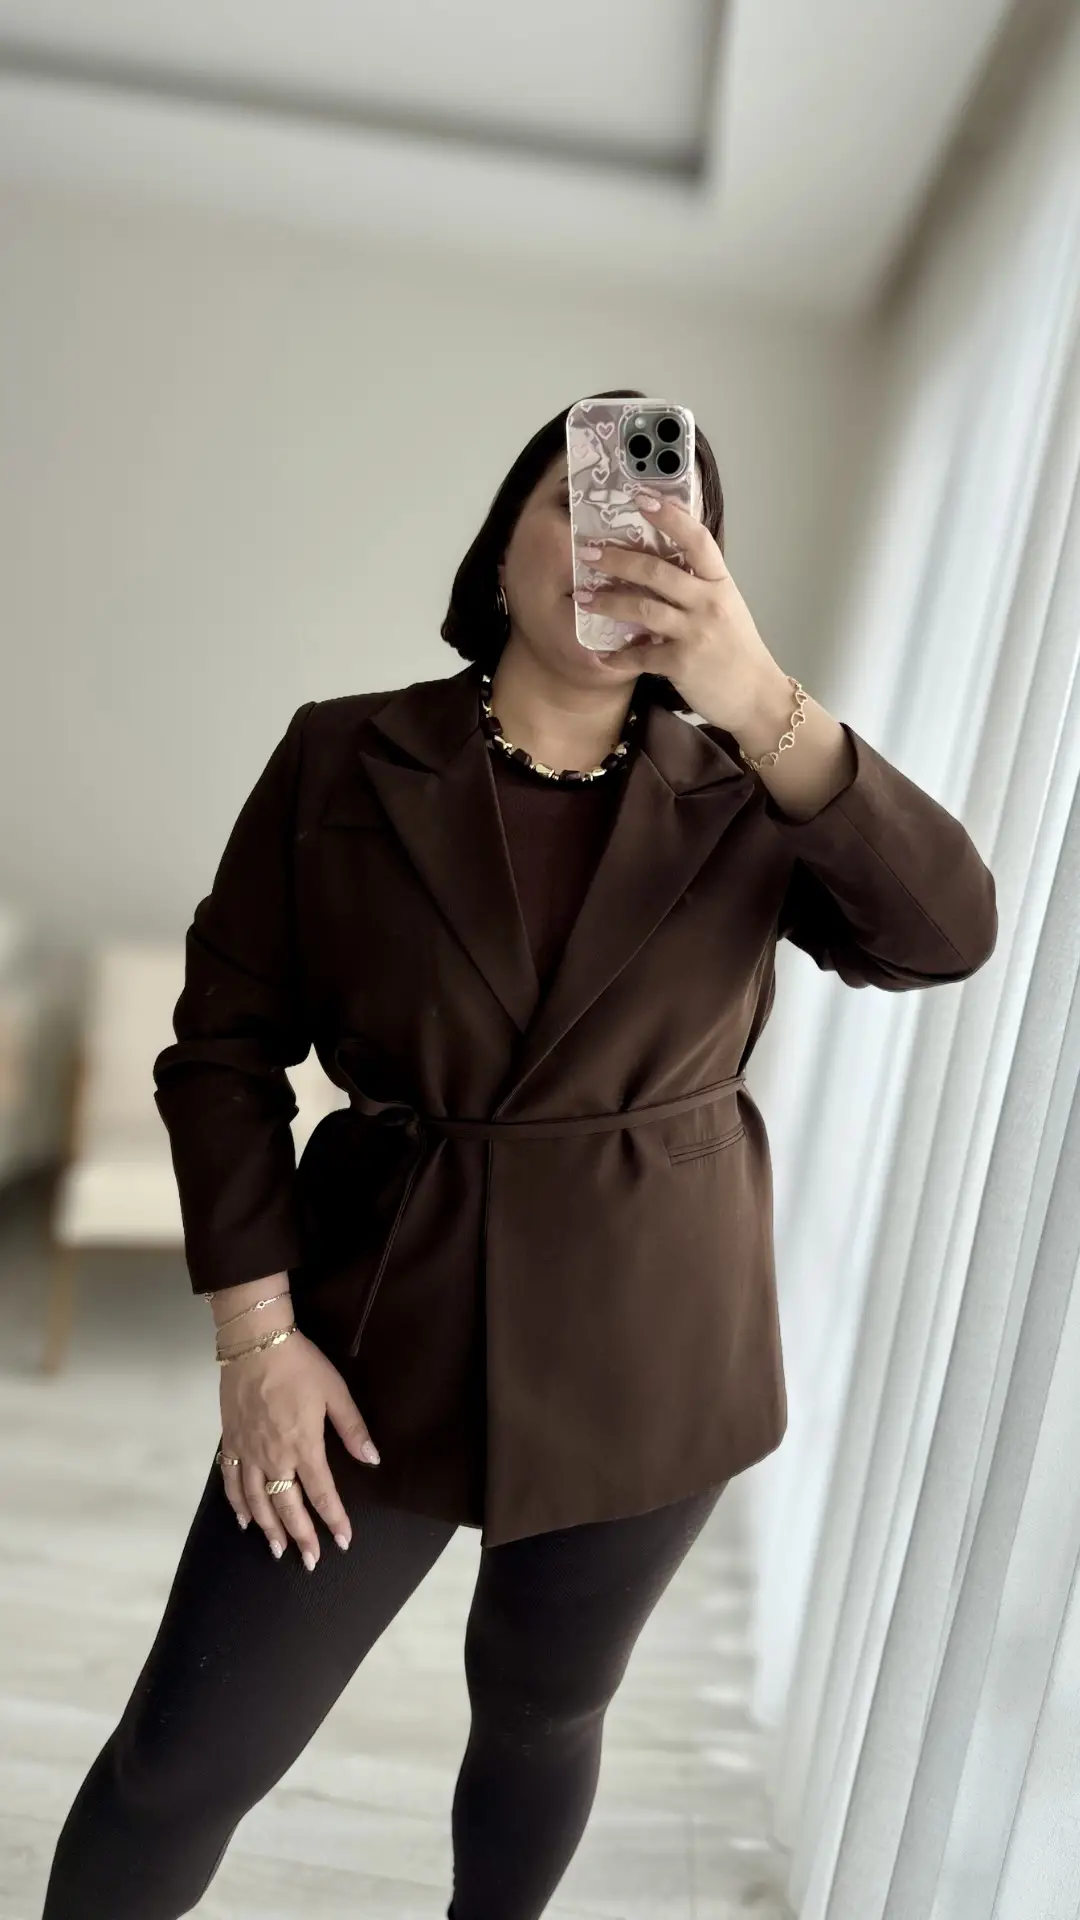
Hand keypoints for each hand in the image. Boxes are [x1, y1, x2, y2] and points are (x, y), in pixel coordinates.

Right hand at [218, 1330, 379, 1568]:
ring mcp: (248, 1451)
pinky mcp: (231, 1441)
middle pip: (288, 1506)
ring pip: (257, 1501)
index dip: (334, 1519)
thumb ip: (353, 1429)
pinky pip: (230, 1481)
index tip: (343, 1541)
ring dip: (269, 1528)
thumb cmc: (300, 1365)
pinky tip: (244, 1520)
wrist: (255, 1343)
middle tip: (310, 1561)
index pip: (322, 1493)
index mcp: (304, 1446)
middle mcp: (274, 1457)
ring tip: (278, 1550)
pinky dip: (237, 1504)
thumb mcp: (335, 1392)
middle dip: (301, 1536)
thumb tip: (373, 1460)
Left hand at [573, 489, 789, 729]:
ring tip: (583, 598)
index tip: (641, 498)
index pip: (697, 539)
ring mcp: (696, 633)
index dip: (670, 516)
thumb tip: (659, 563)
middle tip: (587, 552)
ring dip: (608, 602)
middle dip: (617, 560)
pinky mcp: (682, 663)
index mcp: (720, 583)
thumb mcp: (725, 607)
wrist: (756, 695)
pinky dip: (619, 655)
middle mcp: (708, 603)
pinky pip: (641, 655)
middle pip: (657, 571)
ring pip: (643, 609)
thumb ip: (697, 586)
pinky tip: (602, 655)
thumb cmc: (737, 649)